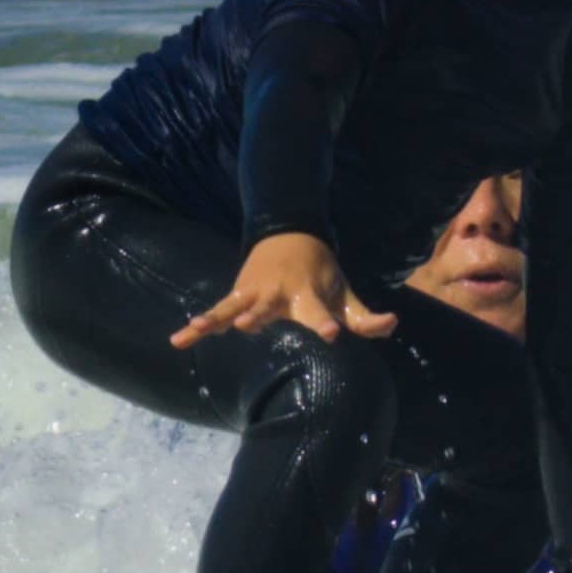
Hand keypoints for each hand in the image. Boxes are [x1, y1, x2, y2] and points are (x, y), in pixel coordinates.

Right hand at [172, 232, 398, 348]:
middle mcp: (279, 294)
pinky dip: (200, 324)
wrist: (289, 233)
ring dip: (217, 317)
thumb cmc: (322, 272)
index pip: (319, 311)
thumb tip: (392, 326)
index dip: (325, 321)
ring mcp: (255, 294)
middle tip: (246, 327)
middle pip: (269, 309)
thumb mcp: (345, 291)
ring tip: (200, 328)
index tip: (331, 332)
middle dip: (259, 318)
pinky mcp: (238, 294)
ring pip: (234, 307)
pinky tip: (179, 339)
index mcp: (310, 293)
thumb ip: (364, 317)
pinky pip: (216, 310)